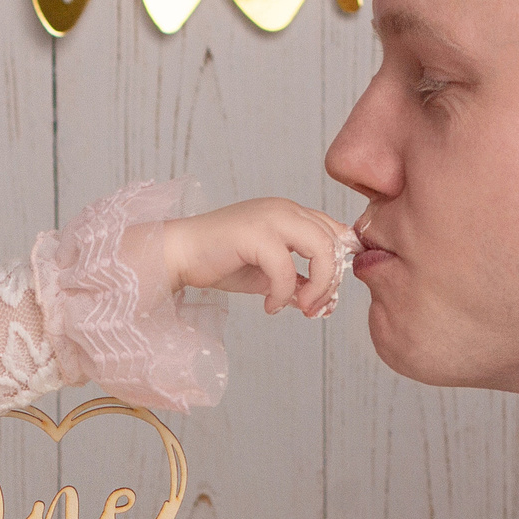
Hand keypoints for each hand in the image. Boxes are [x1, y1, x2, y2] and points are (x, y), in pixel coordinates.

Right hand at [162, 198, 353, 316]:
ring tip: (301, 308)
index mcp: (290, 213)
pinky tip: (270, 306)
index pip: (335, 233)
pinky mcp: (254, 233)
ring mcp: (270, 218)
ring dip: (318, 286)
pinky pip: (286, 269)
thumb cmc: (218, 261)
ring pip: (321, 249)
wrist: (179, 254)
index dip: (339, 266)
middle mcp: (285, 209)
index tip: (327, 296)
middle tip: (315, 309)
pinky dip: (283, 293)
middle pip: (334, 242)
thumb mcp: (267, 273)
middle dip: (332, 282)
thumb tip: (321, 303)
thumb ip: (295, 281)